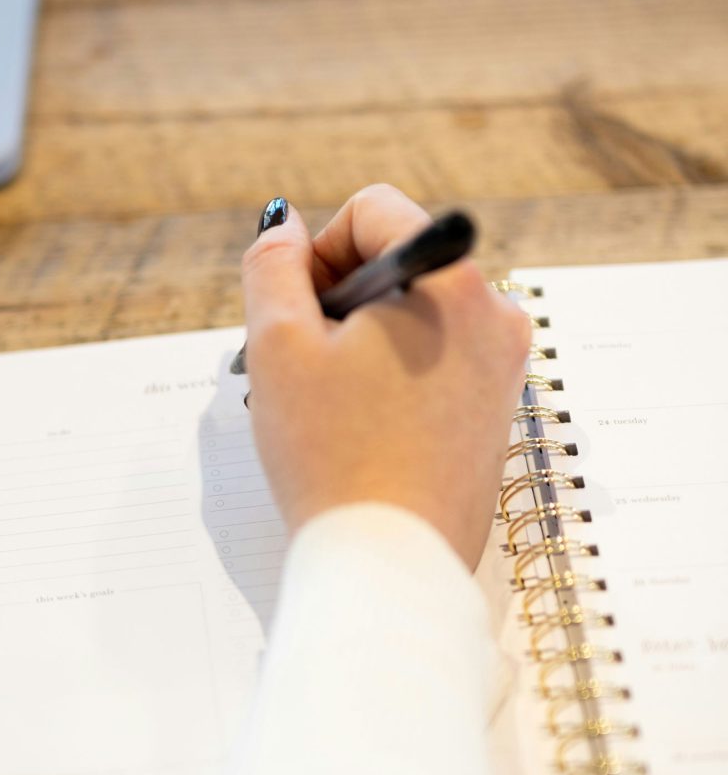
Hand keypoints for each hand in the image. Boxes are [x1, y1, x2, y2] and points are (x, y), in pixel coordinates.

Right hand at [240, 185, 530, 568]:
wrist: (390, 564)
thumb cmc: (332, 458)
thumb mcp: (277, 347)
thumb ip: (271, 267)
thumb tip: (284, 226)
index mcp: (450, 282)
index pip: (375, 210)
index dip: (319, 251)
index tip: (297, 311)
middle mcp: (495, 316)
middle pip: (399, 265)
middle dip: (338, 302)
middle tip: (302, 364)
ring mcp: (502, 367)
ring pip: (414, 317)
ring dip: (360, 342)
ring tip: (325, 403)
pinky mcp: (495, 412)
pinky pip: (436, 363)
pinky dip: (391, 377)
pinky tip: (359, 428)